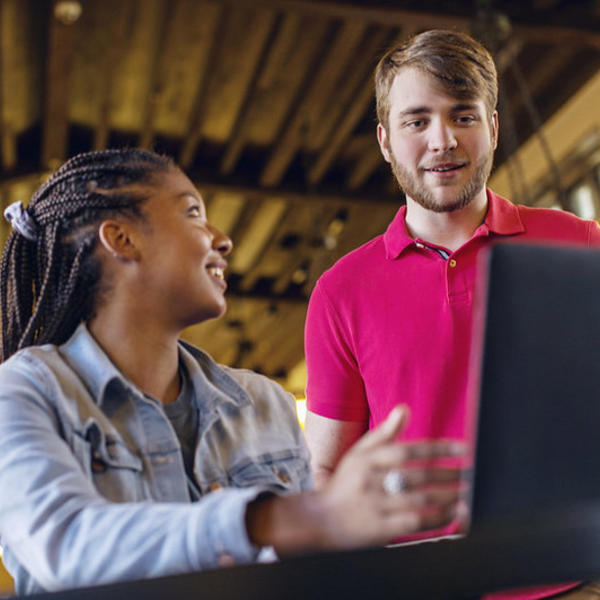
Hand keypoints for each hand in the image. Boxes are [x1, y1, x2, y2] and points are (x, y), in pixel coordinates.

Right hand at [312, 405, 465, 548]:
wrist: (320, 520)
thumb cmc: (346, 483)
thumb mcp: (359, 453)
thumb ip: (384, 433)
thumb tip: (405, 408)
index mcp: (367, 459)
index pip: (408, 450)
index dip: (438, 449)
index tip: (463, 449)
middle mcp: (371, 481)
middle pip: (417, 476)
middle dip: (449, 474)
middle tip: (471, 473)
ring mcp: (374, 506)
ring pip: (419, 500)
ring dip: (447, 497)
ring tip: (467, 493)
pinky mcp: (379, 529)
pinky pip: (414, 522)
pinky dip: (437, 518)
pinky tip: (454, 514)